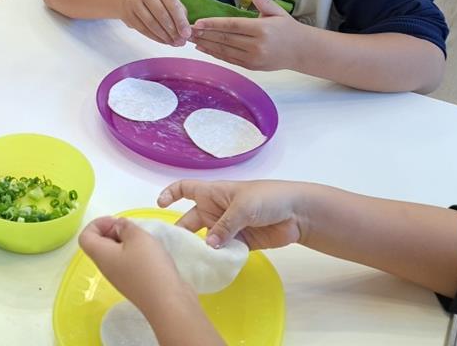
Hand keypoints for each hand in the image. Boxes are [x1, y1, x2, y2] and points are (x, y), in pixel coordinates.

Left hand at [79, 217, 190, 311]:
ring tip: (143, 239)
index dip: (97, 223)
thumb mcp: (137, 237)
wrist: (167, 303)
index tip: (116, 221)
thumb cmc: (149, 267)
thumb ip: (125, 226)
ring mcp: (119, 278)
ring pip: (114, 254)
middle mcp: (106, 267)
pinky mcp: (133, 284)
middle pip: (99, 244)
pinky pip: (127, 263)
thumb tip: (118, 226)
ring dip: (126, 242)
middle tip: (131, 228)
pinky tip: (150, 253)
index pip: (85, 236)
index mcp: (101, 255)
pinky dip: (135, 253)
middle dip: (112, 231)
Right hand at [120, 0, 191, 46]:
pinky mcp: (127, 14)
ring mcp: (133, 2)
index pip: (172, 4)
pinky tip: (162, 41)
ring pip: (151, 23)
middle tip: (180, 42)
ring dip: (164, 36)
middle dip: (173, 31)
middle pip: (161, 14)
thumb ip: (178, 10)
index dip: (180, 21)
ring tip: (173, 43)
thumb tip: (185, 30)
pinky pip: (142, 29)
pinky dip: (154, 37)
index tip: (186, 34)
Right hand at [159, 179, 306, 249]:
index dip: (170, 194)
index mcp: (212, 193)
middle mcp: (215, 210)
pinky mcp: (240, 243)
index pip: (185, 189)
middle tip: (172, 249)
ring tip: (191, 263)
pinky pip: (223, 251)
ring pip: (206, 240)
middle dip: (181, 234)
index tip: (160, 205)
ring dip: (201, 250)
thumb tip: (208, 245)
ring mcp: (227, 228)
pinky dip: (218, 258)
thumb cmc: (267, 198)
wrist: (297, 213)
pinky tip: (213, 267)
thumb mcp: (242, 207)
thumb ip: (224, 226)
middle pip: (190, 221)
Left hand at [191, 0, 305, 69]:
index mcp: (262, 29)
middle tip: (187, 30)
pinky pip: (229, 59)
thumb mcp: (278, 12)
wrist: (302, 52)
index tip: (198, 22)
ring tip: (191, 39)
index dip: (213, 24)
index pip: (232, 26)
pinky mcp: (252, 67)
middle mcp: (256, 45)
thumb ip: (263, 2)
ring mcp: (253, 58)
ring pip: (225, 51)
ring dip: (206, 45)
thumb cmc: (288, 29)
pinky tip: (203, 48)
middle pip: (225, 39)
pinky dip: (215, 54)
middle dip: (204, 35)